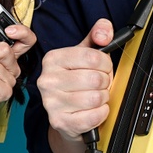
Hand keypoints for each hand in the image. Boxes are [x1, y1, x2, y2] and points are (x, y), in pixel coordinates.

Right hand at [39, 18, 114, 139]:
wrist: (66, 116)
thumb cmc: (76, 82)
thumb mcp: (84, 55)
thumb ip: (97, 36)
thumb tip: (104, 31)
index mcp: (53, 59)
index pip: (93, 57)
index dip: (105, 63)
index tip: (102, 67)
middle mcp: (47, 80)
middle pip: (96, 78)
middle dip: (105, 82)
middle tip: (99, 84)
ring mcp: (51, 102)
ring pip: (96, 98)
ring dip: (103, 98)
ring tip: (95, 96)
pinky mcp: (59, 121)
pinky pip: (94, 116)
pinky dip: (101, 113)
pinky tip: (93, 110)